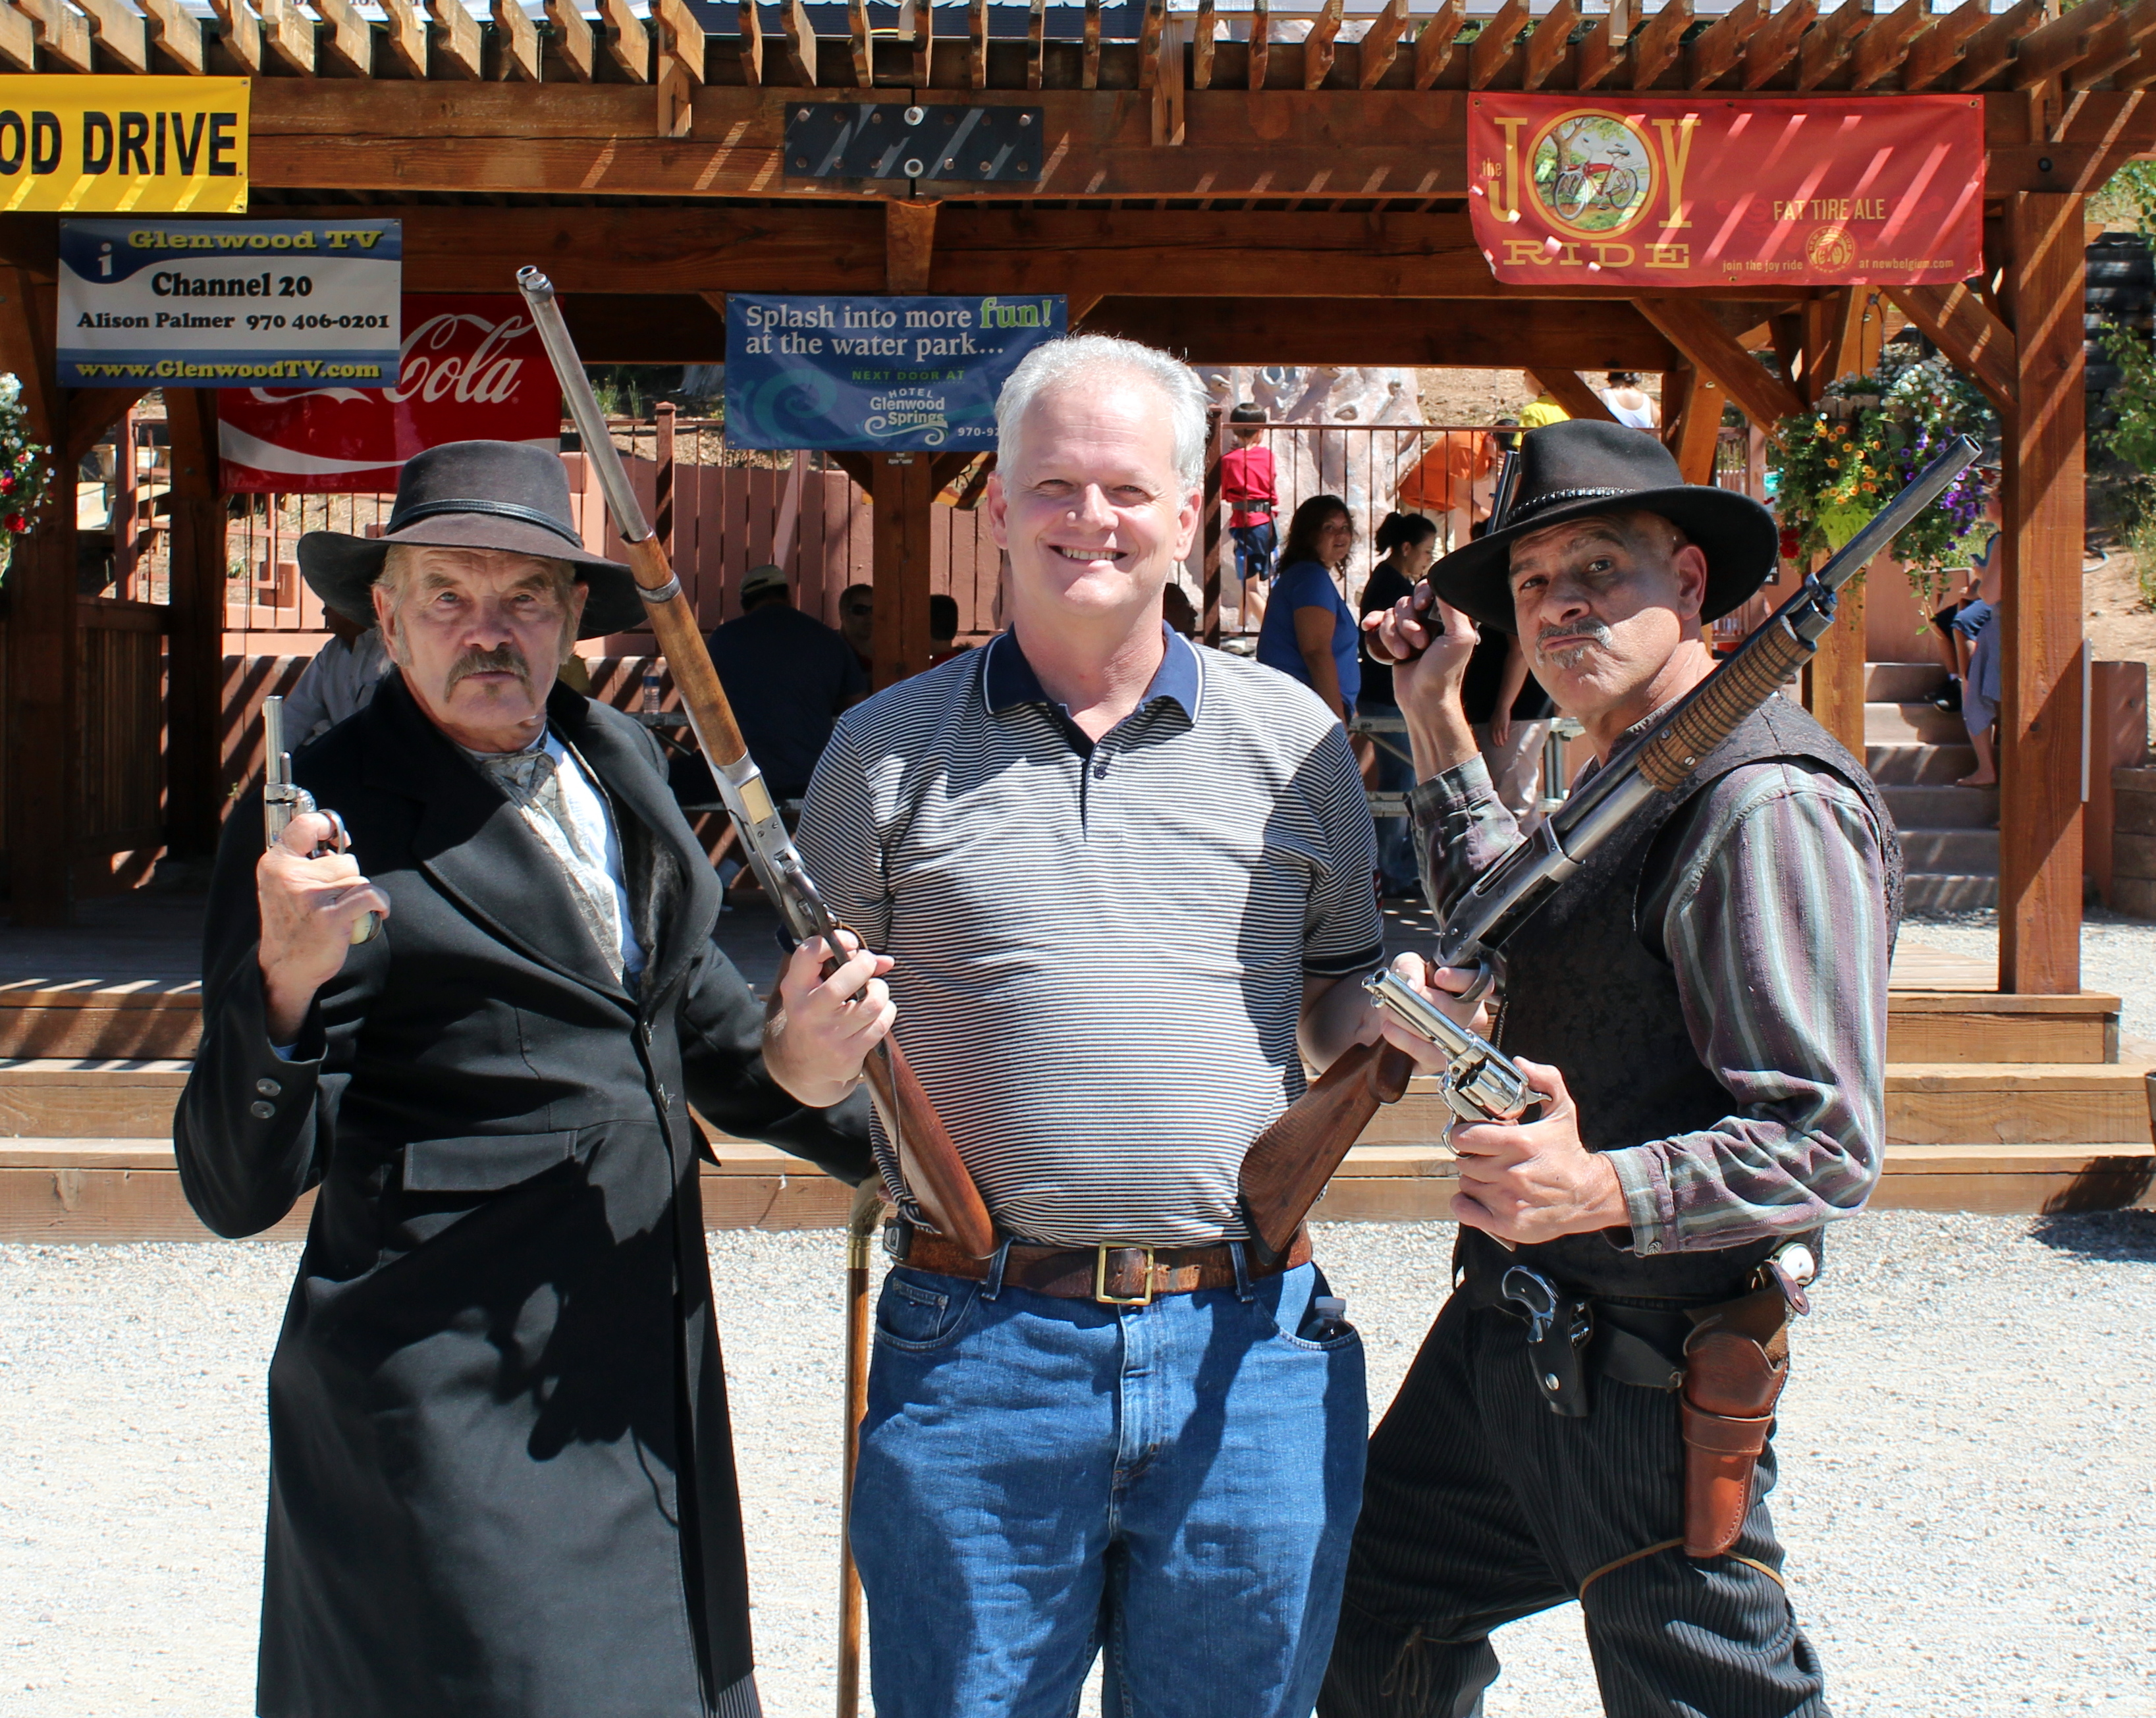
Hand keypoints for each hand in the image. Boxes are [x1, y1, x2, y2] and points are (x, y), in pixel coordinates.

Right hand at [258, 812, 390, 1043]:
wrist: (285, 967)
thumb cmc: (292, 923)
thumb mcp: (284, 886)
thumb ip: (302, 861)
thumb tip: (338, 840)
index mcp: (275, 864)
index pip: (304, 826)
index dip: (327, 826)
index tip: (337, 838)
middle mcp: (289, 877)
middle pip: (344, 860)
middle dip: (348, 878)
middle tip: (334, 899)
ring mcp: (310, 897)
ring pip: (358, 879)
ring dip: (361, 895)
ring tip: (348, 910)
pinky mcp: (330, 917)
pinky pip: (369, 895)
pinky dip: (380, 903)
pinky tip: (378, 912)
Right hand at [762, 929, 895, 1107]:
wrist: (802, 1064)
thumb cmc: (814, 1014)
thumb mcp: (813, 988)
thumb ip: (843, 965)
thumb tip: (886, 961)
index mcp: (794, 989)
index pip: (809, 953)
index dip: (835, 940)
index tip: (851, 942)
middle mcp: (808, 1012)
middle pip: (845, 980)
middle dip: (865, 965)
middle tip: (867, 965)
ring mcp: (828, 1035)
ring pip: (871, 1002)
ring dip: (880, 991)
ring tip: (874, 992)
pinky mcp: (847, 1053)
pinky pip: (880, 1024)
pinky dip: (886, 1012)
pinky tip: (878, 1012)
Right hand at [1363, 588, 1478, 727]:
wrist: (1424, 700)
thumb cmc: (1445, 673)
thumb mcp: (1459, 638)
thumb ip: (1454, 608)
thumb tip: (1442, 583)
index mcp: (1446, 616)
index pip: (1429, 588)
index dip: (1422, 594)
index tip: (1422, 607)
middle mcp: (1428, 620)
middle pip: (1406, 601)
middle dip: (1408, 623)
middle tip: (1419, 644)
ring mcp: (1409, 630)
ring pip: (1390, 614)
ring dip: (1394, 635)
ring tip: (1405, 654)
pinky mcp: (1394, 640)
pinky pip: (1378, 622)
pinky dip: (1373, 623)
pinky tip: (1368, 627)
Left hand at [1368, 952, 1491, 1070]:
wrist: (1387, 1017)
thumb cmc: (1405, 989)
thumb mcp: (1404, 968)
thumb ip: (1410, 968)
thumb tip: (1413, 984)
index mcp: (1467, 988)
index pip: (1480, 983)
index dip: (1461, 979)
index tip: (1439, 976)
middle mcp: (1470, 1015)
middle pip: (1457, 1011)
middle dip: (1422, 1002)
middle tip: (1398, 996)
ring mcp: (1459, 1041)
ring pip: (1443, 1033)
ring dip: (1409, 1021)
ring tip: (1389, 1012)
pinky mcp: (1441, 1062)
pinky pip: (1430, 1055)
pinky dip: (1406, 1040)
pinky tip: (1391, 1029)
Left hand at [1447, 1059, 1627, 1244]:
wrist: (1590, 1195)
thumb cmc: (1568, 1152)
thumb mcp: (1562, 1111)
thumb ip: (1545, 1080)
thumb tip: (1520, 1063)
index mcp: (1521, 1143)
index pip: (1466, 1136)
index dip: (1463, 1133)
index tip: (1471, 1134)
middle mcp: (1513, 1174)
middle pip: (1463, 1160)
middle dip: (1471, 1155)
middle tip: (1485, 1154)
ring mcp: (1509, 1201)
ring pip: (1466, 1183)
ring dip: (1474, 1178)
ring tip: (1492, 1174)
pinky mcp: (1508, 1224)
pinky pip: (1464, 1210)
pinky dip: (1466, 1203)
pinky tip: (1482, 1195)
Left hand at [1490, 710, 1511, 748]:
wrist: (1502, 707)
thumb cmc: (1498, 712)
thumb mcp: (1494, 719)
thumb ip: (1494, 724)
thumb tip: (1495, 729)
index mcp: (1491, 724)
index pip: (1491, 733)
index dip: (1492, 739)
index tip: (1494, 743)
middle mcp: (1494, 725)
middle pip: (1494, 735)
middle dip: (1496, 741)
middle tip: (1498, 746)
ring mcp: (1499, 725)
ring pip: (1499, 734)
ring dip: (1500, 740)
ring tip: (1502, 744)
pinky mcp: (1504, 724)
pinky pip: (1504, 731)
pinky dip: (1504, 736)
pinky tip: (1505, 739)